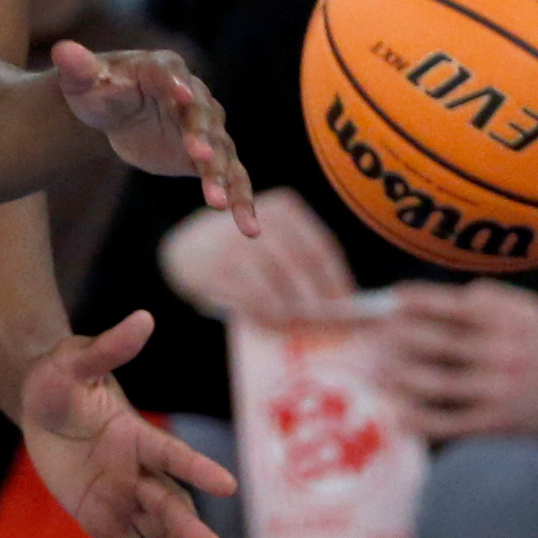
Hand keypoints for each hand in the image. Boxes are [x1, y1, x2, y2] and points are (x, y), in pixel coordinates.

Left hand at [19, 314, 238, 537]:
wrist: (41, 402)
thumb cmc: (60, 377)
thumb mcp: (74, 361)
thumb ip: (107, 348)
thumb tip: (142, 318)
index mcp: (136, 435)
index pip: (171, 455)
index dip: (196, 469)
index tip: (228, 485)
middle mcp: (138, 471)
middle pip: (169, 505)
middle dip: (191, 530)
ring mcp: (123, 499)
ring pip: (161, 535)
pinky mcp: (104, 520)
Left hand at [52, 40, 257, 228]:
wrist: (116, 112)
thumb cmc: (98, 90)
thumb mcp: (83, 81)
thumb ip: (77, 68)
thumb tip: (62, 50)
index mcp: (162, 69)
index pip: (170, 75)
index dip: (175, 84)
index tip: (181, 95)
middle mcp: (194, 96)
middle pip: (202, 115)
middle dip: (201, 135)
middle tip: (199, 156)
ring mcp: (206, 128)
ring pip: (220, 151)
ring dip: (221, 175)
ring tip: (217, 204)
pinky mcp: (209, 157)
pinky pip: (231, 178)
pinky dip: (241, 200)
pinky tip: (249, 228)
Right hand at [160, 186, 355, 321]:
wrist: (187, 250)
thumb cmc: (244, 254)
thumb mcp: (274, 243)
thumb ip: (302, 264)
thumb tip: (339, 303)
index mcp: (284, 209)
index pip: (321, 247)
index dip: (338, 279)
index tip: (350, 306)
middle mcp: (260, 219)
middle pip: (302, 265)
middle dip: (318, 299)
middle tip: (328, 325)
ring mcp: (235, 243)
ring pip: (278, 284)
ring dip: (293, 311)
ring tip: (301, 328)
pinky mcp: (215, 267)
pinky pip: (251, 298)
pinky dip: (267, 315)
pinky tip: (274, 325)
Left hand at [376, 281, 537, 441]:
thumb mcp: (528, 310)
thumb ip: (488, 297)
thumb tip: (438, 295)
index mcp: (509, 322)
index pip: (455, 307)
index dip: (418, 301)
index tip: (392, 298)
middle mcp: (502, 354)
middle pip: (436, 343)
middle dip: (397, 337)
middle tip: (369, 334)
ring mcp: (496, 391)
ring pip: (434, 383)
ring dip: (396, 376)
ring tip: (372, 370)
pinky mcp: (493, 423)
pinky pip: (446, 422)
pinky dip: (417, 419)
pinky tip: (394, 413)